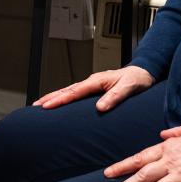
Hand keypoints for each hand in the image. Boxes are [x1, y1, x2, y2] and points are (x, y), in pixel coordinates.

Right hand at [33, 65, 154, 111]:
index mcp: (97, 81)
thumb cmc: (137, 80)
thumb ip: (115, 97)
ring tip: (41, 104)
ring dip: (55, 97)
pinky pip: (75, 93)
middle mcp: (92, 81)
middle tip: (36, 106)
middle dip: (51, 97)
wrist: (144, 73)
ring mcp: (92, 84)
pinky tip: (59, 102)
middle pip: (67, 90)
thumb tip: (100, 108)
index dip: (60, 99)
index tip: (47, 106)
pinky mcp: (94, 89)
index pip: (74, 92)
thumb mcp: (129, 87)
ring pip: (69, 90)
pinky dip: (64, 97)